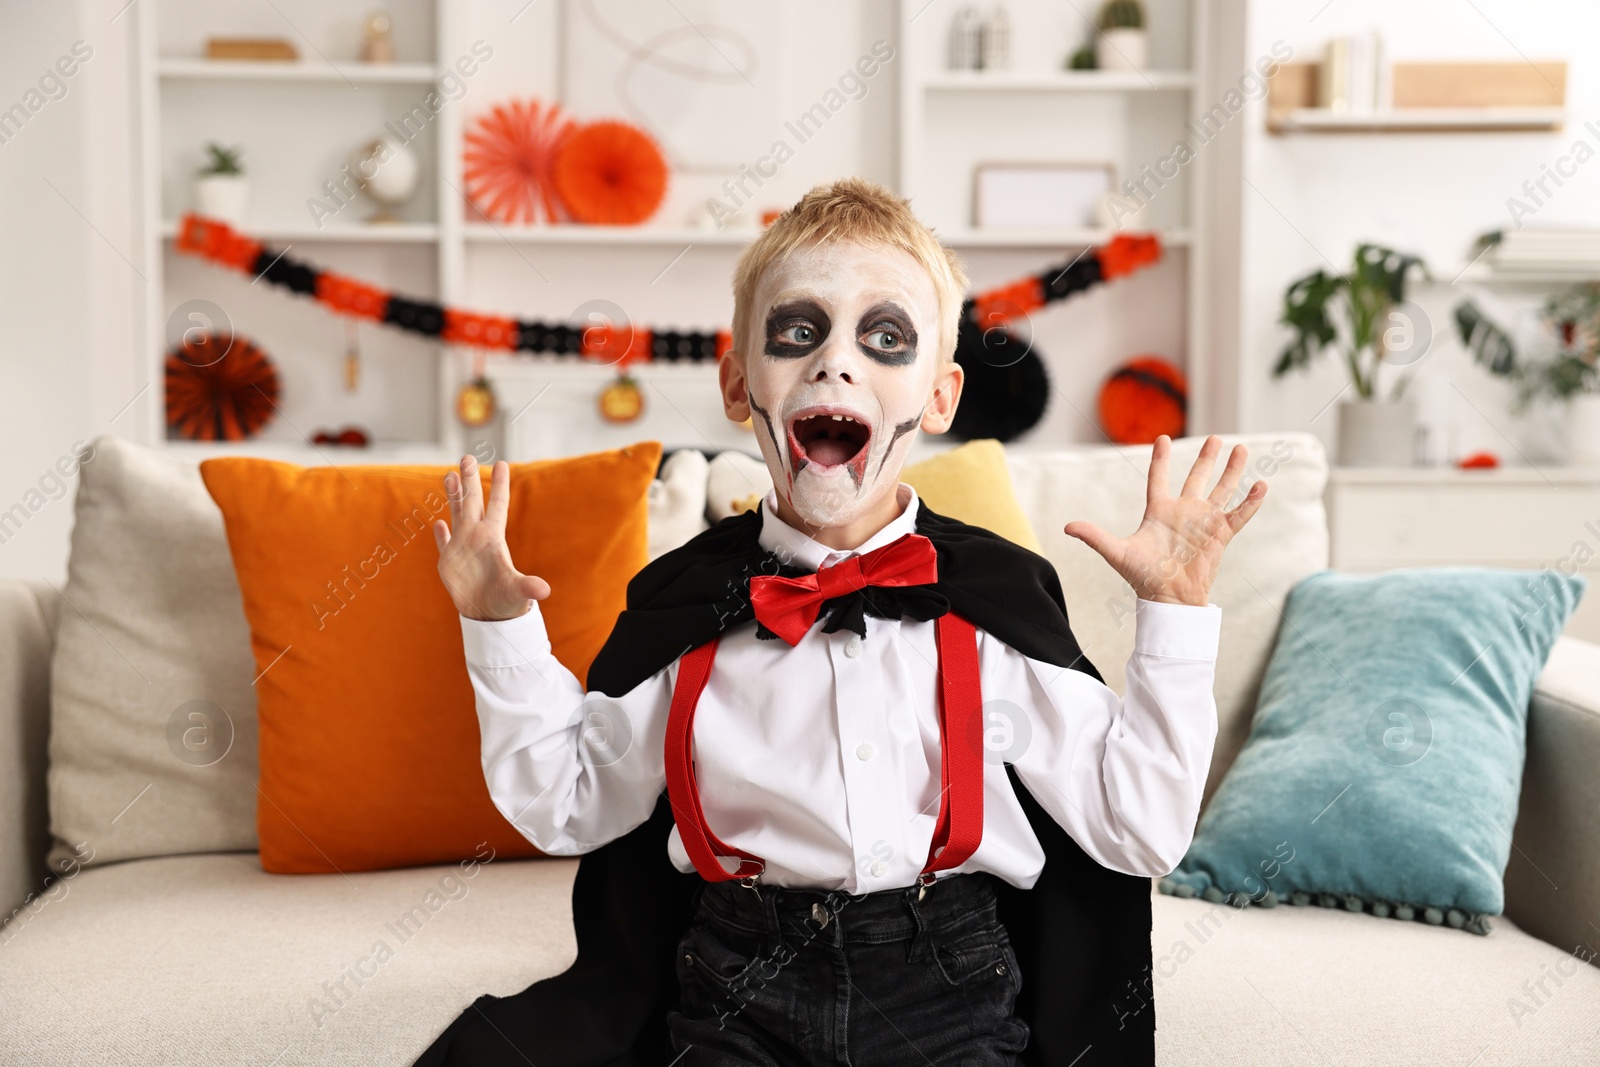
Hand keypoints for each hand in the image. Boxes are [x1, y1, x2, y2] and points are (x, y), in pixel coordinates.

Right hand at [432, 456, 550, 621]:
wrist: (490, 618)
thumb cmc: (507, 603)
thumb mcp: (518, 592)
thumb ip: (528, 586)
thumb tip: (544, 590)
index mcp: (492, 538)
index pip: (497, 505)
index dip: (500, 485)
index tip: (503, 463)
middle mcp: (476, 537)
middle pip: (472, 502)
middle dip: (469, 480)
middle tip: (467, 456)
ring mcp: (462, 548)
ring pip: (456, 514)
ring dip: (453, 496)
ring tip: (450, 474)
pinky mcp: (449, 563)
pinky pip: (444, 543)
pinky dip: (440, 533)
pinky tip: (438, 522)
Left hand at [1063, 435, 1267, 607]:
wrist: (1168, 599)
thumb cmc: (1142, 577)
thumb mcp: (1116, 552)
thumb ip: (1094, 536)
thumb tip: (1067, 526)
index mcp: (1159, 512)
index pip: (1159, 479)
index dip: (1160, 460)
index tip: (1163, 439)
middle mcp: (1184, 513)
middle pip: (1197, 478)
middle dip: (1206, 458)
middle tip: (1215, 438)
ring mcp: (1204, 522)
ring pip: (1221, 490)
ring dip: (1232, 471)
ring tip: (1242, 449)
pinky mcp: (1220, 535)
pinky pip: (1239, 514)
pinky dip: (1250, 501)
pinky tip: (1262, 485)